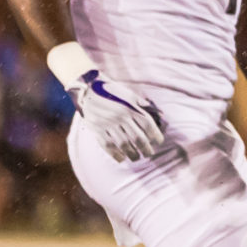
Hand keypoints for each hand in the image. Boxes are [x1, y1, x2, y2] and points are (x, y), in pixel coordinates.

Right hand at [47, 43, 163, 161]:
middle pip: (138, 138)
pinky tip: (121, 158)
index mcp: (130, 108)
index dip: (156, 135)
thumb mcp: (129, 95)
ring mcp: (108, 124)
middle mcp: (121, 117)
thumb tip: (158, 115)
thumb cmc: (111, 91)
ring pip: (124, 144)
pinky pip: (107, 145)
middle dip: (146, 149)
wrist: (87, 88)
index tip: (158, 142)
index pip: (148, 125)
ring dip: (132, 154)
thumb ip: (142, 105)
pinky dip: (115, 154)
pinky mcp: (96, 128)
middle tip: (149, 154)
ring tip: (136, 158)